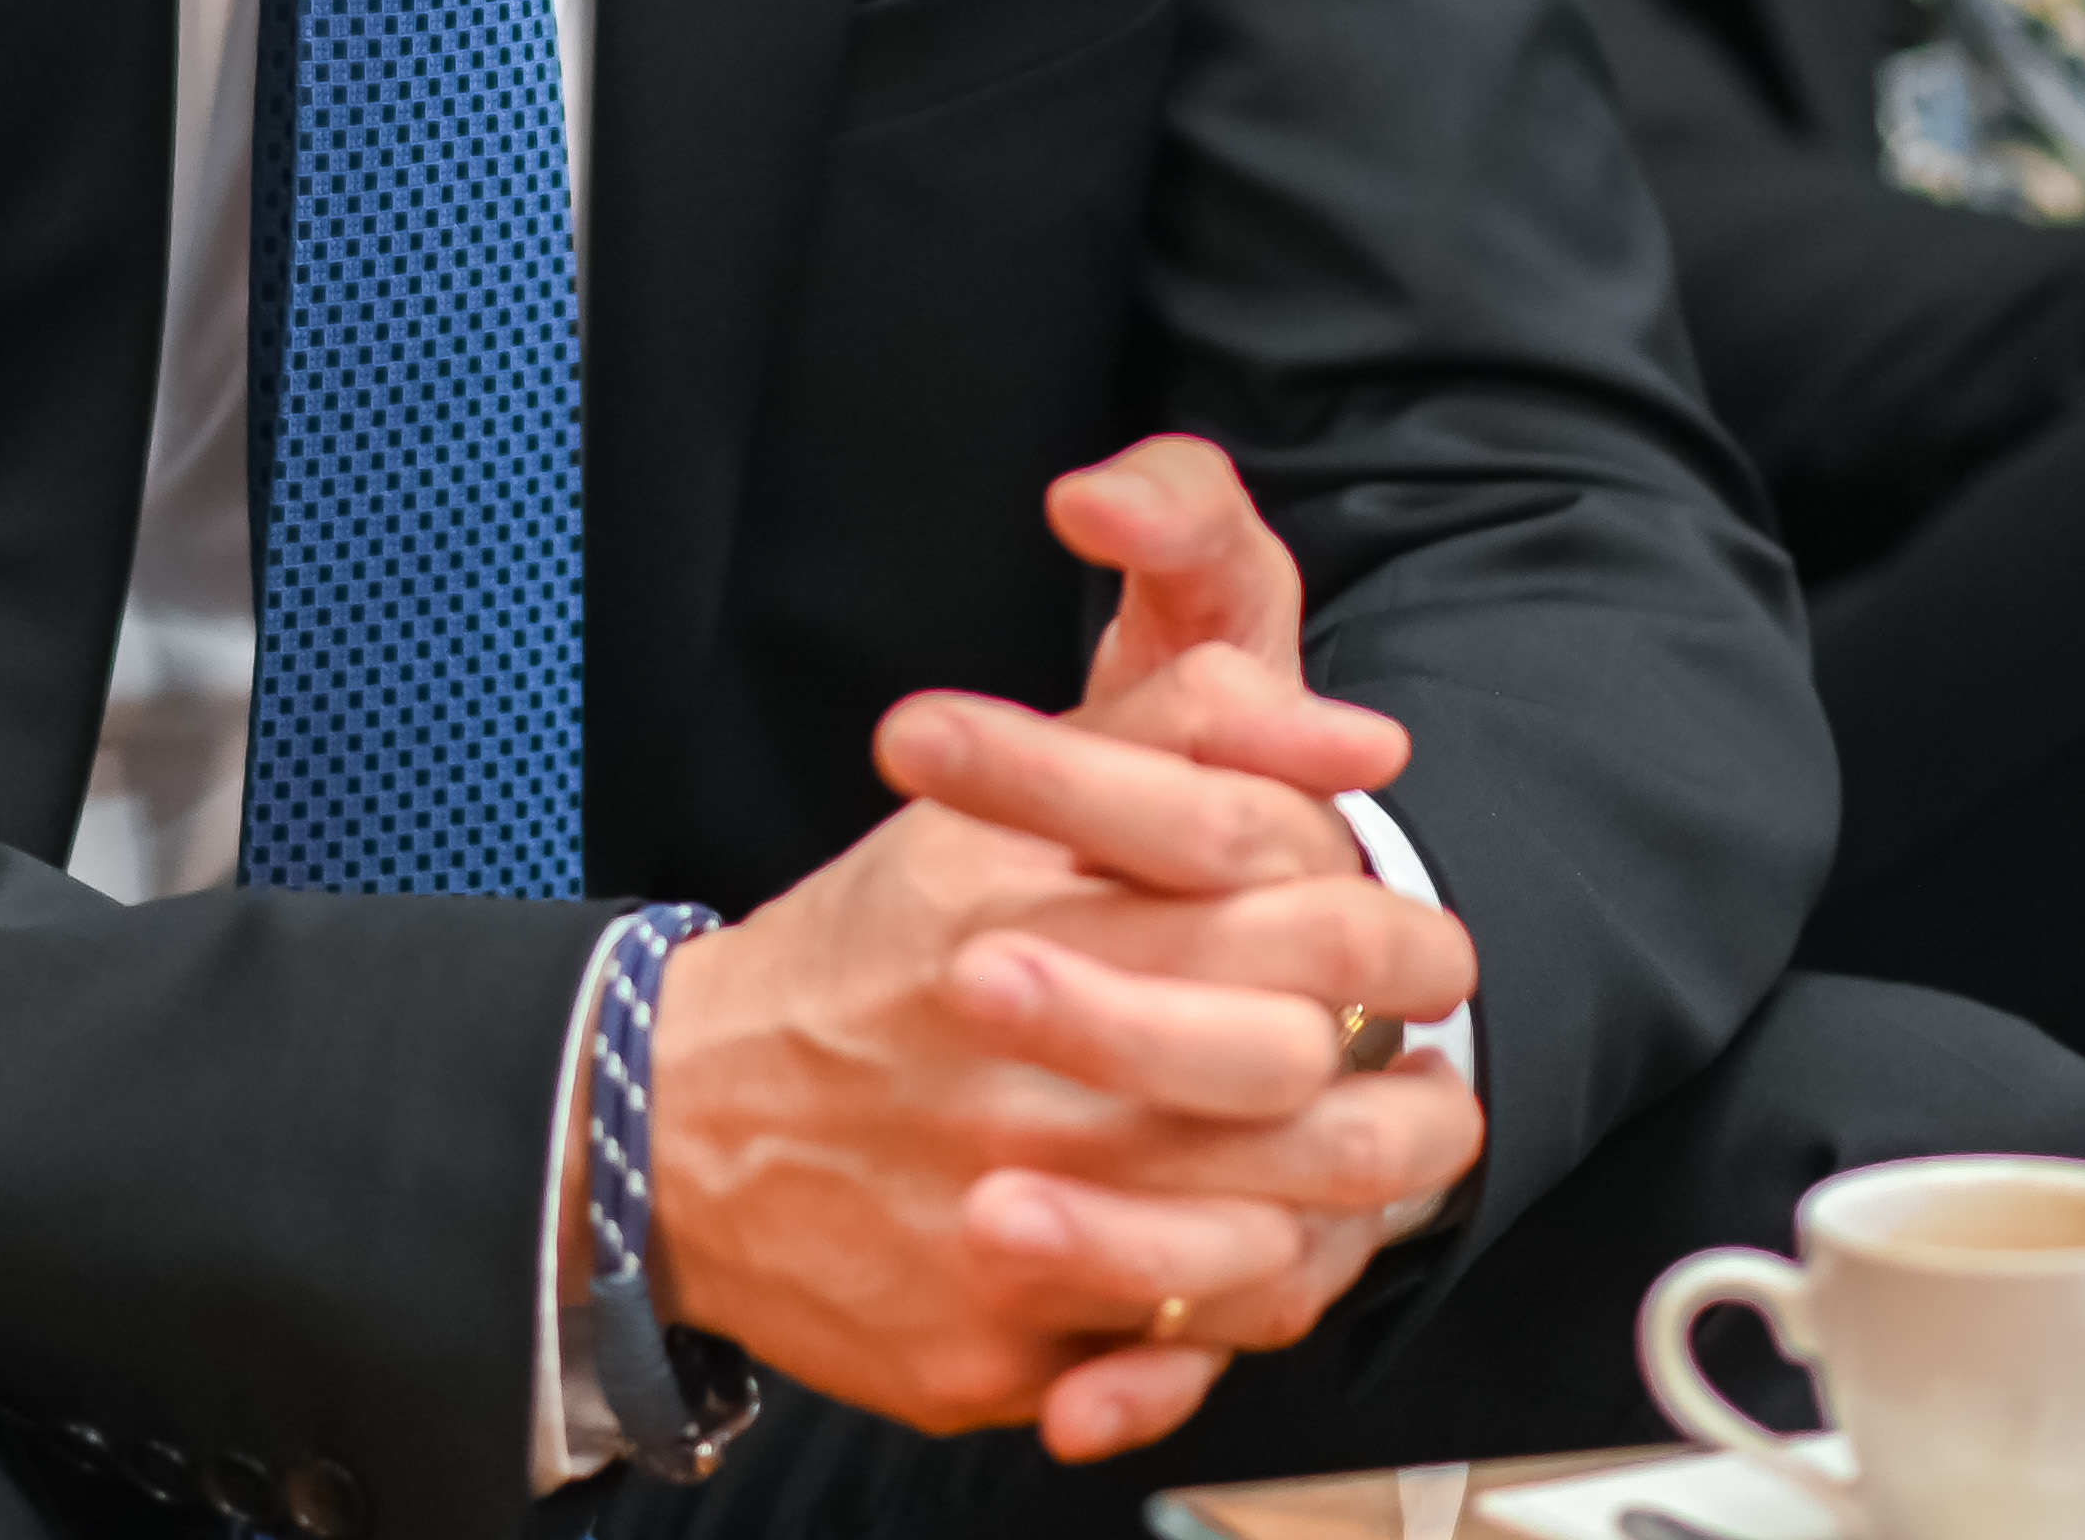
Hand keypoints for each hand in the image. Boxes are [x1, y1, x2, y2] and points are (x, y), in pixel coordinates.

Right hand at [644, 441, 1485, 1462]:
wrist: (672, 1126)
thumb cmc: (863, 958)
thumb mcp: (999, 803)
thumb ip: (1184, 726)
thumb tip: (1364, 736)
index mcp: (1043, 917)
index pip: (1308, 917)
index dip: (1398, 934)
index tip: (1411, 949)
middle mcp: (1026, 1076)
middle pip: (1306, 1085)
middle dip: (1400, 1083)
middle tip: (1409, 1075)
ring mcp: (1006, 1226)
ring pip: (1269, 1242)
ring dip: (1339, 1208)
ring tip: (1352, 1171)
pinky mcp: (983, 1348)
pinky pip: (1167, 1357)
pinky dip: (1226, 1314)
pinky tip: (1240, 1258)